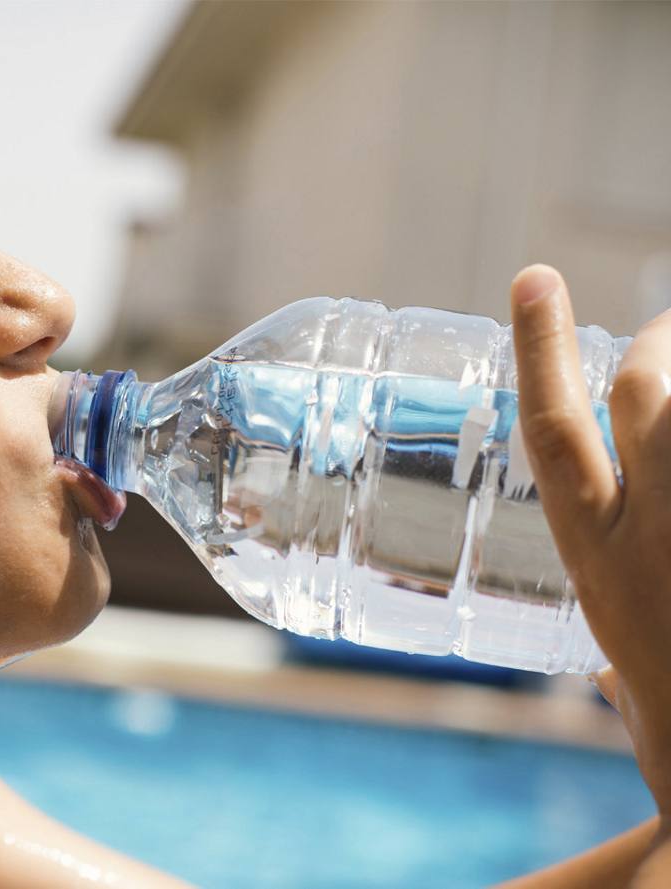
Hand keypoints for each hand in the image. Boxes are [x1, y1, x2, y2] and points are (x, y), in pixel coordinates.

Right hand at [510, 264, 670, 817]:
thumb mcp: (626, 680)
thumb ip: (619, 655)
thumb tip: (615, 668)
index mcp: (593, 557)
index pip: (552, 428)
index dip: (540, 345)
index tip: (534, 276)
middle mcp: (647, 528)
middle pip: (649, 391)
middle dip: (659, 345)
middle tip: (665, 335)